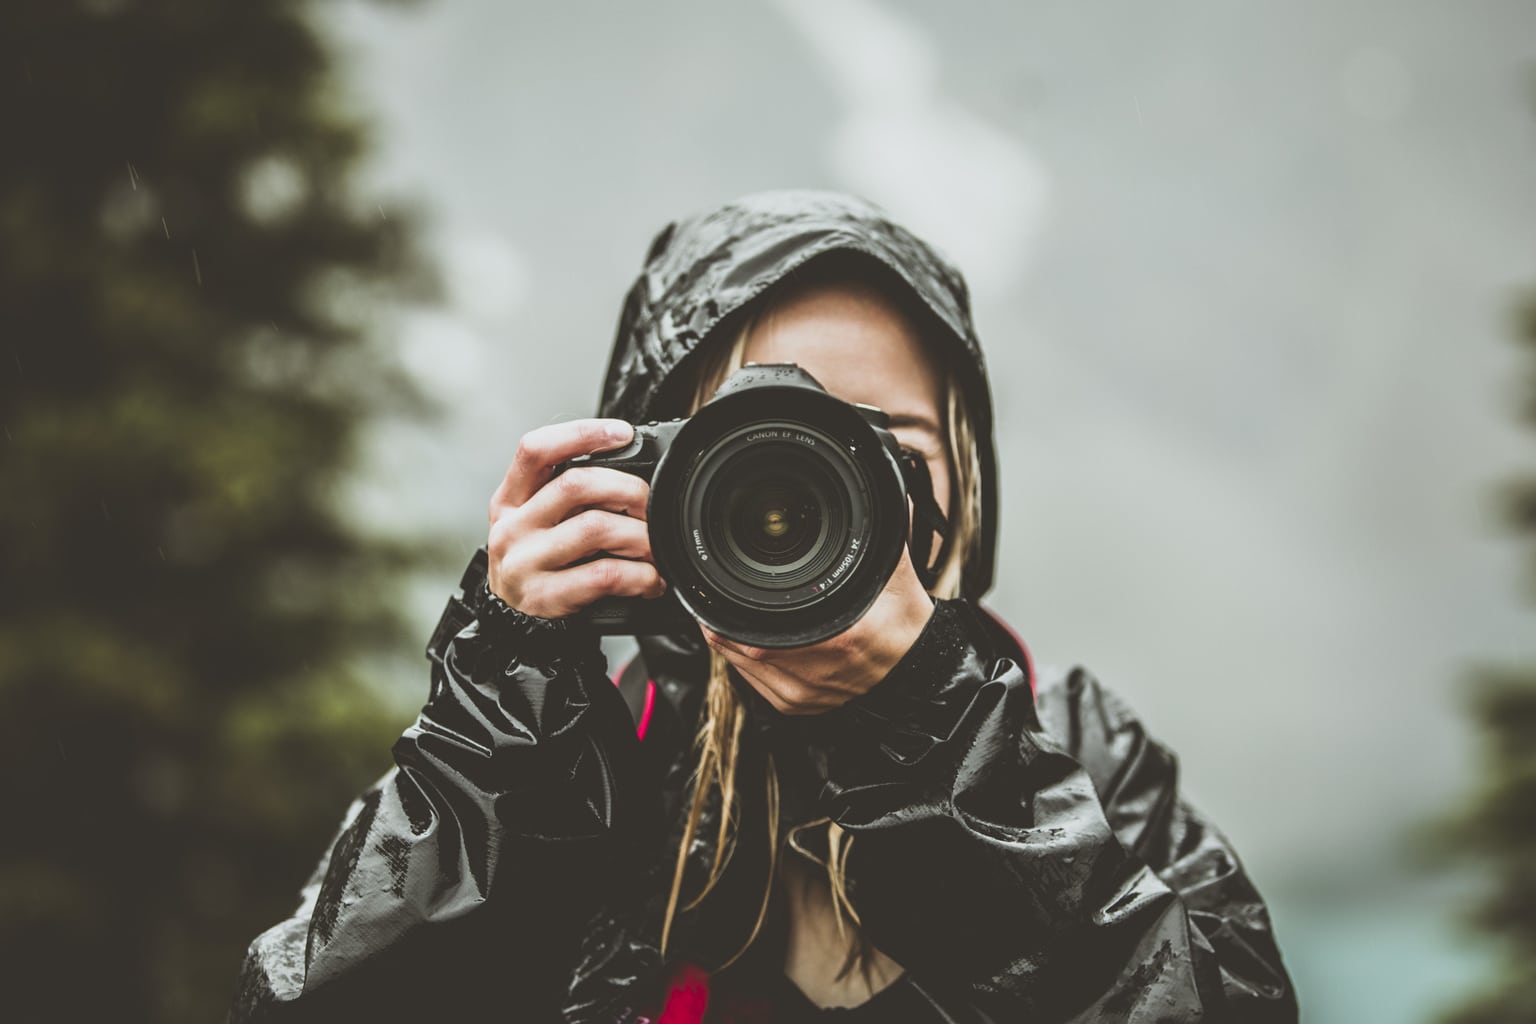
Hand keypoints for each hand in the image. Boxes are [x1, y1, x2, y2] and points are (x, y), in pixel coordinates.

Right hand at [486, 418, 666, 618]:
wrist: (513, 626)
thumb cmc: (539, 564)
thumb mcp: (537, 523)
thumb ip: (567, 494)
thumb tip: (631, 468)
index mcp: (510, 499)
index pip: (535, 450)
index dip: (579, 433)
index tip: (621, 433)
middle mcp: (511, 527)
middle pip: (575, 484)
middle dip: (628, 488)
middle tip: (652, 503)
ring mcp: (523, 563)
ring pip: (596, 527)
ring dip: (640, 535)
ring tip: (655, 546)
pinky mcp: (544, 597)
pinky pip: (604, 575)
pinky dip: (639, 575)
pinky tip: (650, 579)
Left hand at [701, 545, 935, 715]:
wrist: (916, 669)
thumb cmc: (903, 624)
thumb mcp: (895, 574)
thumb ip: (881, 533)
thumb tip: (875, 493)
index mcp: (837, 640)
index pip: (758, 632)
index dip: (727, 609)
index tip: (718, 585)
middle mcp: (814, 673)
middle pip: (739, 646)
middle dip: (722, 616)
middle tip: (715, 592)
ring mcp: (803, 694)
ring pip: (739, 664)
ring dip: (728, 636)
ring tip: (724, 610)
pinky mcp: (796, 705)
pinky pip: (751, 681)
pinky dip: (741, 657)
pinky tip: (745, 637)